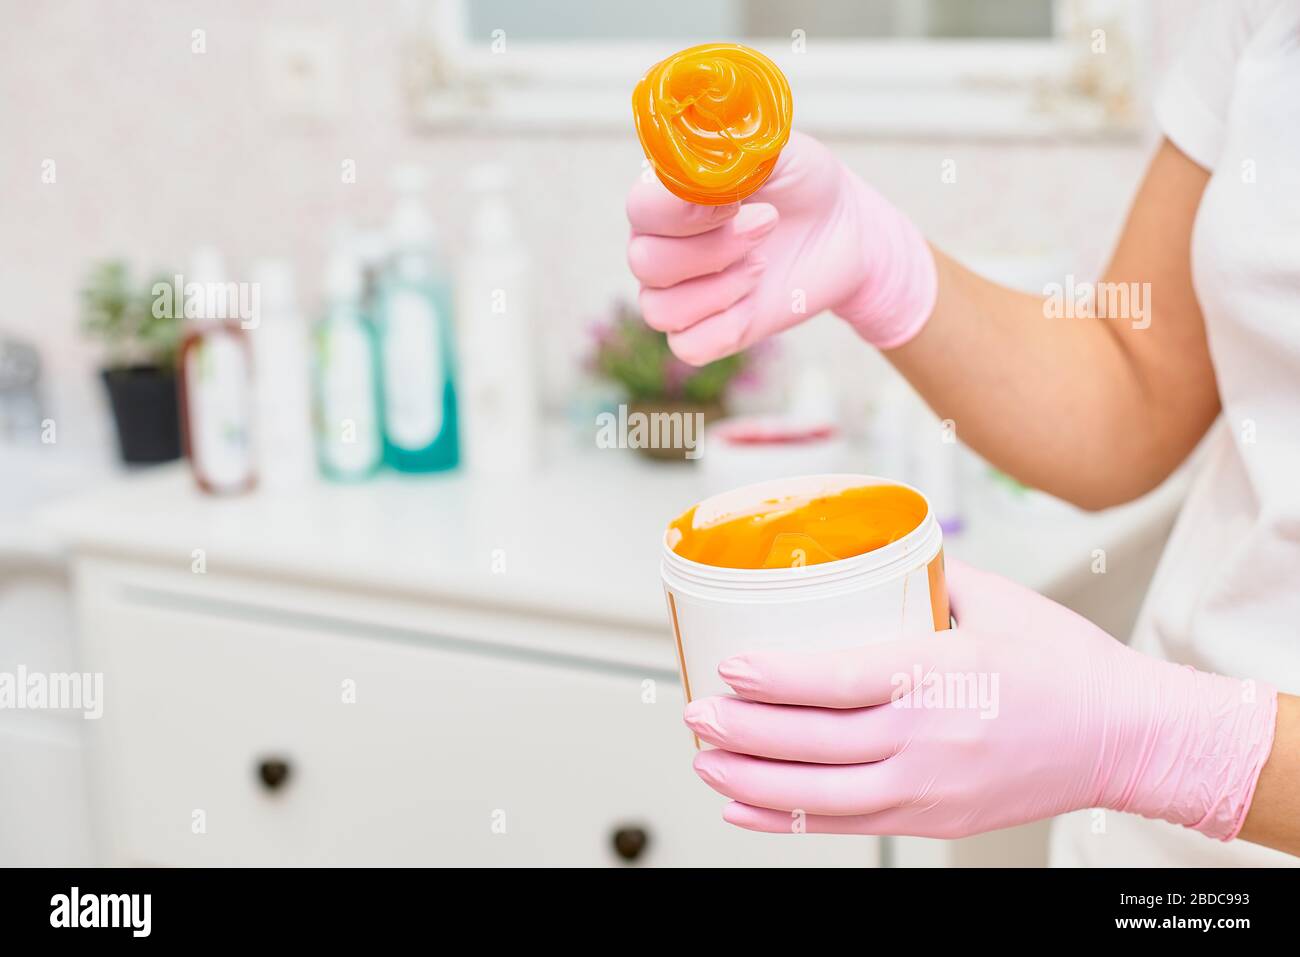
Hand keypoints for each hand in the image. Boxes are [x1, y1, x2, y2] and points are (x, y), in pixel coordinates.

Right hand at [626, 131, 936, 365]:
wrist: (846, 229)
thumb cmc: (803, 181)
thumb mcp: (777, 148)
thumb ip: (733, 144)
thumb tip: (700, 146)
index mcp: (666, 195)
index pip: (639, 209)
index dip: (682, 212)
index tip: (736, 199)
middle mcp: (661, 244)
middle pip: (645, 263)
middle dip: (712, 249)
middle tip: (766, 226)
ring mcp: (680, 291)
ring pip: (658, 310)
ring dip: (719, 289)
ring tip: (762, 264)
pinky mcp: (706, 331)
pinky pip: (688, 346)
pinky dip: (725, 327)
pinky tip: (755, 298)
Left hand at [685, 559, 1277, 839]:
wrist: (1127, 739)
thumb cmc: (1066, 666)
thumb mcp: (998, 601)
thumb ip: (928, 574)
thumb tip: (873, 547)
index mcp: (941, 675)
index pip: (840, 680)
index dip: (777, 678)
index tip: (730, 668)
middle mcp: (929, 739)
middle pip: (815, 741)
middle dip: (743, 732)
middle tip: (695, 714)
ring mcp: (930, 788)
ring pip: (819, 793)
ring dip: (752, 781)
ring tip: (704, 762)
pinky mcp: (934, 819)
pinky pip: (847, 825)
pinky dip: (788, 820)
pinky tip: (745, 810)